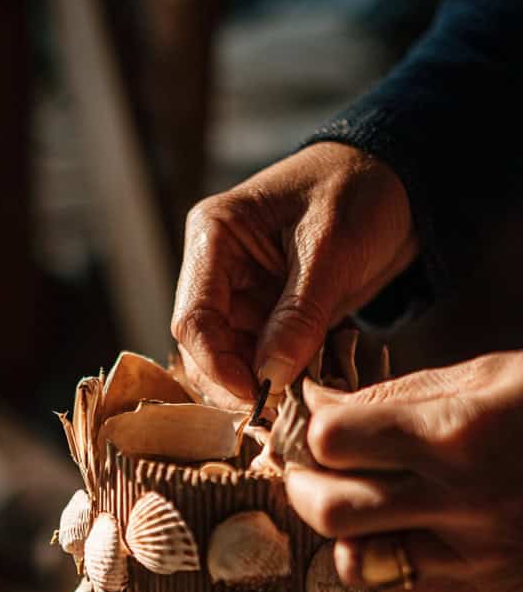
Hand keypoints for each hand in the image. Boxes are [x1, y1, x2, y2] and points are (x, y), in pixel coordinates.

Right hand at [171, 142, 416, 406]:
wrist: (399, 182)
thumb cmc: (359, 192)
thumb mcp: (332, 251)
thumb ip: (298, 315)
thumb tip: (267, 378)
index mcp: (214, 236)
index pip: (193, 319)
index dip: (218, 367)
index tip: (257, 397)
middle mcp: (217, 270)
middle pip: (204, 347)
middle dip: (235, 382)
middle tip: (278, 409)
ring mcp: (242, 295)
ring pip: (231, 360)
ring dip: (259, 385)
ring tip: (296, 399)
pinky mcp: (268, 315)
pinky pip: (262, 359)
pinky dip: (281, 378)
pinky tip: (306, 386)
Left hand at [284, 352, 522, 591]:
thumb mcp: (486, 377)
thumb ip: (396, 396)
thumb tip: (317, 402)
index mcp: (460, 433)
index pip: (335, 441)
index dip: (311, 431)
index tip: (313, 425)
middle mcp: (464, 500)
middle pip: (331, 511)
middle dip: (302, 488)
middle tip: (308, 471)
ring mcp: (476, 554)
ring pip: (356, 564)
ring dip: (341, 534)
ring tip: (356, 505)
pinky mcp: (488, 588)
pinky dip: (381, 566)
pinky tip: (398, 534)